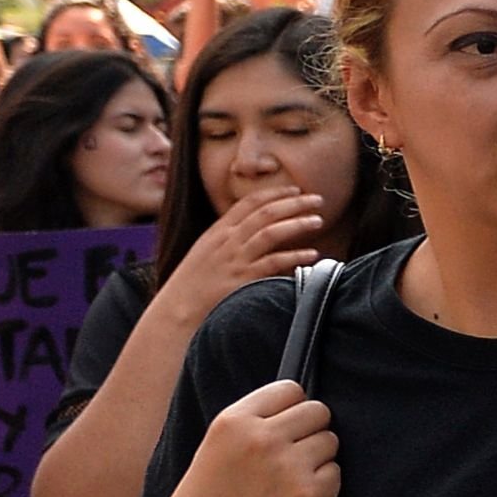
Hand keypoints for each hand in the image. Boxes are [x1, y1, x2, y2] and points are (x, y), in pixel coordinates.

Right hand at [161, 378, 339, 496]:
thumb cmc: (210, 496)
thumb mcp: (220, 444)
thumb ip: (257, 421)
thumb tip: (305, 403)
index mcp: (235, 419)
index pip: (291, 389)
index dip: (293, 408)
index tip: (286, 425)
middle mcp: (263, 438)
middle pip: (319, 412)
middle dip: (311, 431)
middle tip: (291, 455)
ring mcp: (289, 466)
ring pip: (331, 442)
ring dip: (318, 459)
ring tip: (287, 481)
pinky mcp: (310, 496)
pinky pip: (336, 476)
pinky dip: (323, 488)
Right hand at [165, 186, 329, 320]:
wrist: (178, 307)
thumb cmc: (195, 281)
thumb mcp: (208, 251)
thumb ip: (229, 237)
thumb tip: (255, 228)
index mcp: (218, 231)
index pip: (249, 203)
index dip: (275, 193)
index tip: (296, 189)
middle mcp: (227, 240)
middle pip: (265, 213)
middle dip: (293, 203)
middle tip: (317, 199)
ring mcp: (235, 259)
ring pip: (270, 233)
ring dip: (297, 224)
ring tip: (318, 221)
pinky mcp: (243, 279)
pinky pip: (273, 263)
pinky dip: (295, 257)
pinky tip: (312, 254)